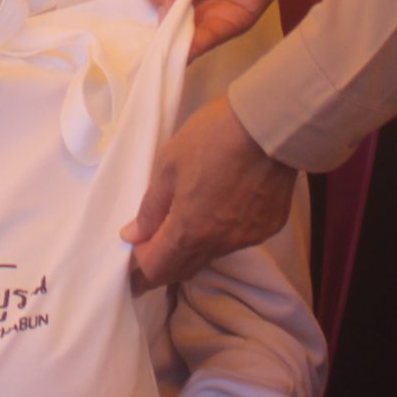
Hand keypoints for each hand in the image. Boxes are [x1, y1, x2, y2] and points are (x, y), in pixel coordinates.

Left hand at [123, 97, 295, 290]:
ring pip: (210, 255)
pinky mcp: (268, 228)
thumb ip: (151, 207)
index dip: (138, 271)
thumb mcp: (168, 165)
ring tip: (181, 233)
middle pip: (183, 269)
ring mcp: (246, 238)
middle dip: (162, 267)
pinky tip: (218, 213)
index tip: (128, 267)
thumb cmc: (210, 139)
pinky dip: (220, 234)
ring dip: (191, 250)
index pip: (156, 269)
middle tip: (146, 259)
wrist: (268, 125)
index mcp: (189, 231)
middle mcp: (218, 245)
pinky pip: (235, 240)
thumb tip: (133, 235)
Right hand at [143, 0, 302, 60]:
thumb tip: (159, 13)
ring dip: (174, 48)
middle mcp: (190, 6)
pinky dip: (195, 47)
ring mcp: (210, 16)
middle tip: (143, 52)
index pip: (154, 11)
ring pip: (187, 39)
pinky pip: (210, 38)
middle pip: (168, 30)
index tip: (127, 39)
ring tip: (158, 55)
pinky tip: (182, 51)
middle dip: (157, 41)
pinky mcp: (233, 22)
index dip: (143, 24)